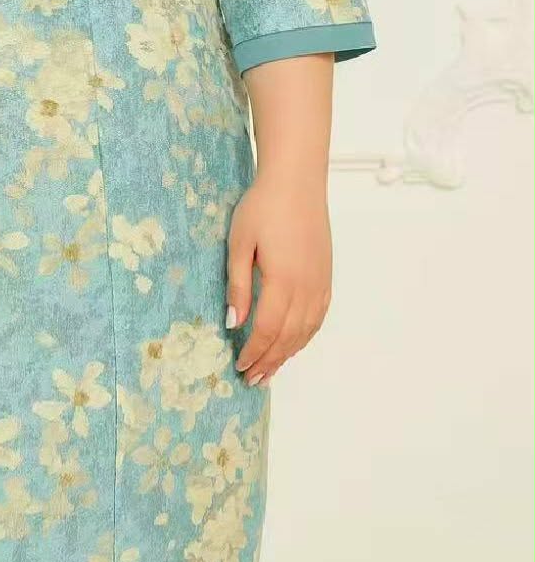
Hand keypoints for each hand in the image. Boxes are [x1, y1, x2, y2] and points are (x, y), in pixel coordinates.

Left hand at [226, 168, 331, 386]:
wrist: (297, 182)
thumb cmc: (263, 207)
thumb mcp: (239, 243)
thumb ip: (238, 285)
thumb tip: (234, 322)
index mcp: (283, 280)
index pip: (268, 329)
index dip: (254, 352)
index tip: (239, 365)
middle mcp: (306, 288)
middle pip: (288, 337)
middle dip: (269, 361)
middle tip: (253, 379)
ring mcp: (320, 283)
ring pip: (305, 331)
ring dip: (288, 354)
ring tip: (271, 371)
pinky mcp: (326, 276)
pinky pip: (317, 317)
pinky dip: (304, 337)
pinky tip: (293, 343)